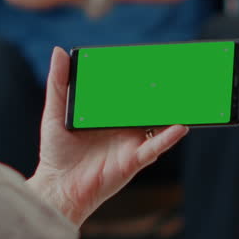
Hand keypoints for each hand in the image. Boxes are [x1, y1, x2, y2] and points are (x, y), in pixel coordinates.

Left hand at [27, 47, 187, 225]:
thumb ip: (58, 83)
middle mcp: (124, 127)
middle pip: (146, 105)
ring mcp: (131, 142)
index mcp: (108, 114)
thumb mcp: (54, 112)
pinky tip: (180, 126)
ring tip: (184, 94)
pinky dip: (169, 137)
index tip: (148, 58)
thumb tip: (59, 52)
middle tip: (174, 72)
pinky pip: (155, 146)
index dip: (137, 77)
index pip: (127, 92)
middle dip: (160, 90)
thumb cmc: (56, 153)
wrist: (58, 186)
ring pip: (157, 123)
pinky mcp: (134, 160)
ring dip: (170, 110)